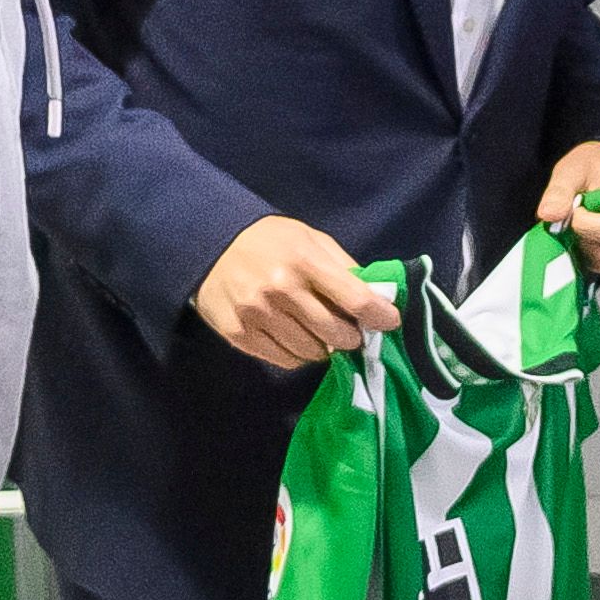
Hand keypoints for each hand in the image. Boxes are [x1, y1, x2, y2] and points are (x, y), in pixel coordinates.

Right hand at [194, 214, 401, 369]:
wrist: (210, 244)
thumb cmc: (271, 242)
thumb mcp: (311, 240)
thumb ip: (344, 267)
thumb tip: (377, 298)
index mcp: (304, 261)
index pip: (356, 300)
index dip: (380, 316)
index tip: (389, 321)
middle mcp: (280, 290)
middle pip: (336, 334)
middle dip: (351, 337)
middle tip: (350, 331)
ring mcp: (257, 315)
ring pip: (311, 353)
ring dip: (324, 348)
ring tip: (321, 334)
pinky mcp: (239, 334)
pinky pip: (283, 360)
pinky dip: (297, 355)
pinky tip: (295, 338)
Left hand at [538, 143, 599, 274]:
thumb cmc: (596, 167)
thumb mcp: (572, 171)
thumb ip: (558, 193)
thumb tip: (548, 215)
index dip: (583, 225)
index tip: (575, 208)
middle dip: (583, 236)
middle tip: (579, 214)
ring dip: (587, 246)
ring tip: (590, 220)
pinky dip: (595, 254)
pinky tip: (597, 233)